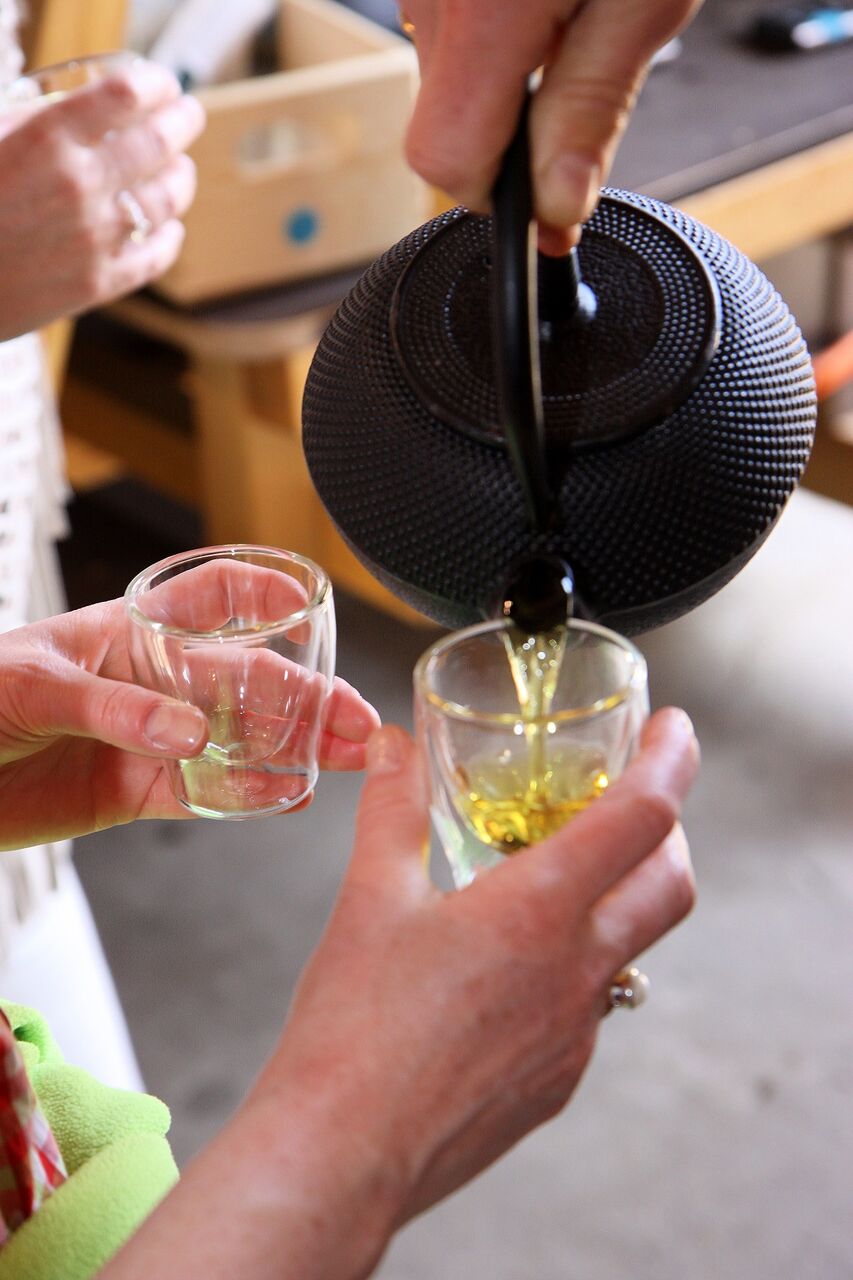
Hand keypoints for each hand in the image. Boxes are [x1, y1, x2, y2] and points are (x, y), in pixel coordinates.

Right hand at [0, 58, 204, 339]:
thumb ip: (37, 120)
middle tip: (190, 114)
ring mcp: (92, 238)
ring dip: (181, 178)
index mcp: (45, 139)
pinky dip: (171, 237)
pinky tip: (172, 227)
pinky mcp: (97, 284)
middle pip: (157, 143)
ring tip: (182, 169)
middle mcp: (78, 186)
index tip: (163, 83)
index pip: (125, 95)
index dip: (154, 84)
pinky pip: (155, 256)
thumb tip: (90, 108)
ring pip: (165, 200)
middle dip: (182, 121)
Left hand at [0, 598, 378, 849]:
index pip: (213, 596)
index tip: (310, 610)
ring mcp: (150, 738)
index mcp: (129, 632)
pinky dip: (249, 798)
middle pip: (248, 679)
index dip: (265, 595)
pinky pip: (204, 796)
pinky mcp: (135, 792)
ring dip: (296, 748)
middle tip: (356, 722)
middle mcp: (153, 682)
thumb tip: (190, 734)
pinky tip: (289, 797)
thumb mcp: (34, 686)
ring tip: (346, 761)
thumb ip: (116, 707)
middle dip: (308, 695)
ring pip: (240, 740)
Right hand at [99, 709, 697, 1279]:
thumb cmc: (351, 1029)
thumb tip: (392, 744)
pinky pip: (591, 1006)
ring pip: (633, 948)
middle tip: (632, 800)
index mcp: (537, 911)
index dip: (669, 759)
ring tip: (564, 877)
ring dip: (622, 899)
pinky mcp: (558, 1079)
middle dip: (669, 830)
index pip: (641, 815)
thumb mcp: (369, 896)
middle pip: (671, 884)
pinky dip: (577, 965)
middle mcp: (577, 971)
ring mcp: (575, 1033)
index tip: (671, 729)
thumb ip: (391, 806)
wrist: (343, 1153)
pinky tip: (514, 966)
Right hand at [404, 0, 703, 252]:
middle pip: (441, 129)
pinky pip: (445, 32)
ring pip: (441, 84)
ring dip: (500, 87)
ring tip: (571, 27)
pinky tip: (543, 5)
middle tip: (583, 94)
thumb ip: (593, 106)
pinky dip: (491, 41)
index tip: (554, 203)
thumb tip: (557, 206)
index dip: (503, 196)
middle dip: (508, 140)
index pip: (449, 160)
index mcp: (486, 11)